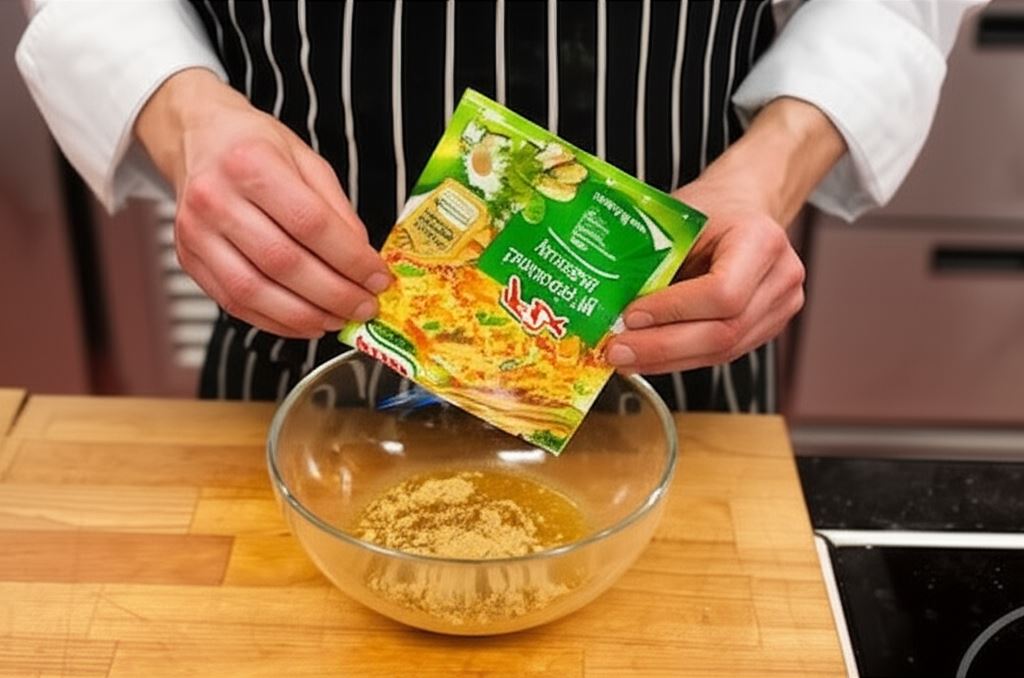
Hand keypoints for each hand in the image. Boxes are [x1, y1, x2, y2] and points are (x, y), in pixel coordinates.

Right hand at [136, 68, 391, 337]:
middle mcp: (215, 198)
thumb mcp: (308, 161)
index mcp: (251, 163)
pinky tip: (305, 322)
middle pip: (283, 263)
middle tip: (365, 307)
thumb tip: (362, 262)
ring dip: (306, 315)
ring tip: (338, 319)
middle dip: (334, 295)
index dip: (350, 259)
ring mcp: (196, 233)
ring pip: (255, 291)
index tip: (379, 278)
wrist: (199, 139)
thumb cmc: (256, 147)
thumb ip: (337, 211)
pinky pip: (234, 303)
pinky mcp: (189, 260)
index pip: (310, 223)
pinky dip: (275, 322)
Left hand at [605, 97, 845, 373]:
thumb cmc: (709, 208)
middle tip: (617, 352)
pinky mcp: (768, 328)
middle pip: (723, 332)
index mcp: (761, 240)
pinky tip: (648, 358)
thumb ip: (654, 260)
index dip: (673, 310)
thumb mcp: (677, 219)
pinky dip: (681, 358)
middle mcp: (781, 277)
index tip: (630, 315)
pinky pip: (723, 353)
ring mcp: (781, 307)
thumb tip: (610, 307)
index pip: (722, 293)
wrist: (744, 206)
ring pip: (722, 351)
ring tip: (625, 359)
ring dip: (667, 360)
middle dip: (662, 347)